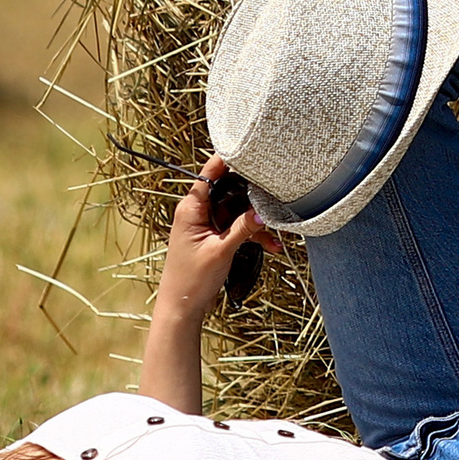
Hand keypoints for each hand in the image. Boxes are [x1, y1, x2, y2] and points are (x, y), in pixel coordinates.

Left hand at [155, 155, 271, 328]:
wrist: (182, 308)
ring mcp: (207, 224)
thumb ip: (242, 228)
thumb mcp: (221, 251)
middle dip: (252, 195)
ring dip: (256, 221)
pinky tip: (271, 245)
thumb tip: (262, 212)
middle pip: (229, 190)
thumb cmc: (191, 280)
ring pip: (237, 211)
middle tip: (274, 195)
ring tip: (276, 233)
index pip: (210, 173)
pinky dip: (252, 234)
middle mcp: (198, 211)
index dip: (229, 160)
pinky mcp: (215, 236)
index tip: (250, 151)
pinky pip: (237, 228)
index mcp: (192, 208)